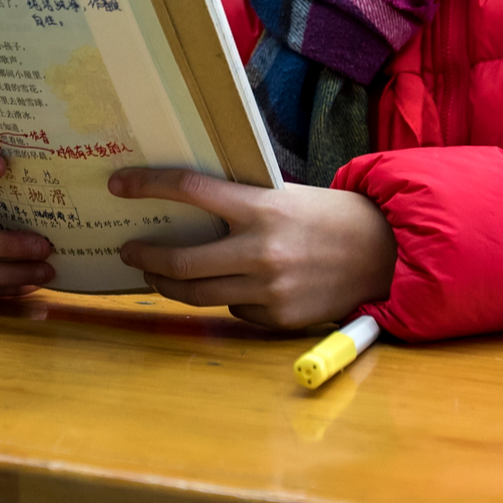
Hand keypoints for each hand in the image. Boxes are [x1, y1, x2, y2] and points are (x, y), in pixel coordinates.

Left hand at [111, 168, 395, 329]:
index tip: (120, 184)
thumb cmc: (329, 216)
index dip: (148, 185)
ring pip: (197, 294)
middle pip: (181, 261)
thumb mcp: (284, 196)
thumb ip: (241, 204)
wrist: (382, 254)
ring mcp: (269, 289)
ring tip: (155, 276)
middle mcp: (261, 251)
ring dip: (167, 285)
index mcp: (262, 208)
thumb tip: (186, 206)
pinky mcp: (278, 317)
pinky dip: (225, 298)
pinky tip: (228, 287)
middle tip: (130, 250)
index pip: (191, 190)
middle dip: (145, 257)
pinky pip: (234, 309)